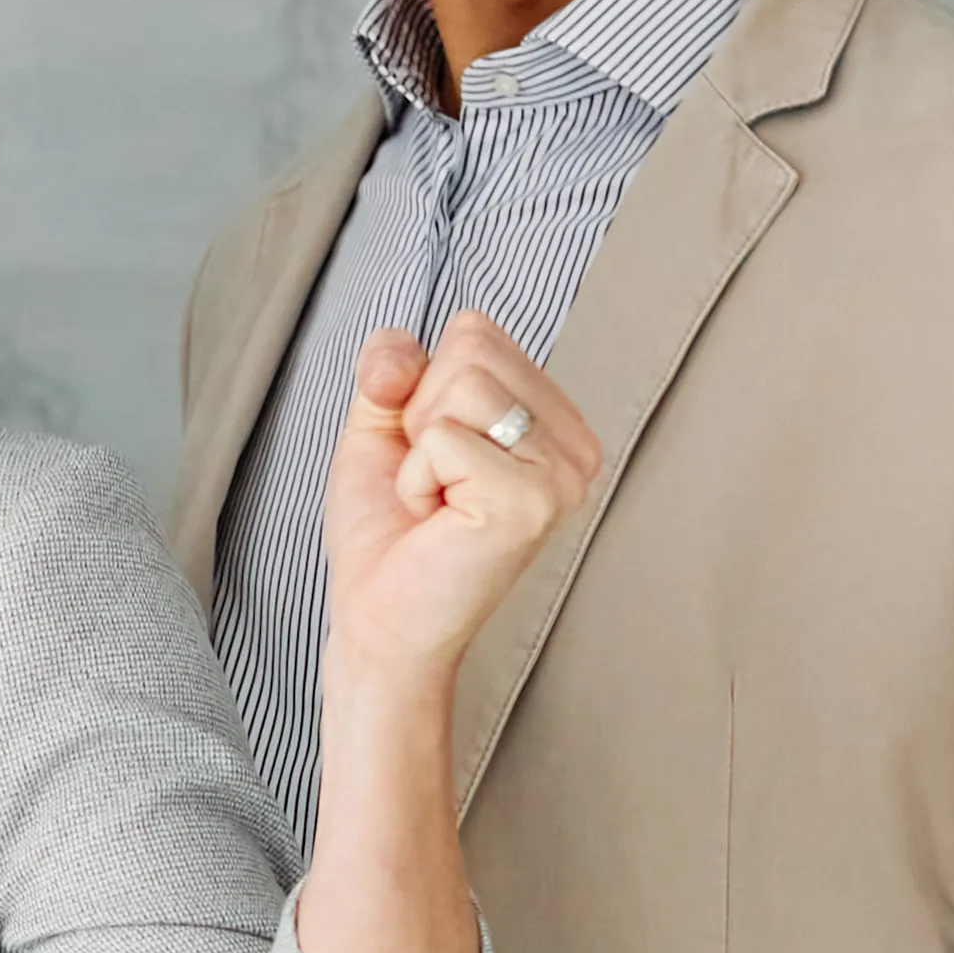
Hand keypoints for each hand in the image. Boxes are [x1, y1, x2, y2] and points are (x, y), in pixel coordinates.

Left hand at [314, 310, 598, 705]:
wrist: (379, 621)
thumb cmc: (388, 532)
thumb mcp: (382, 423)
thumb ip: (393, 364)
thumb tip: (399, 352)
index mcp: (554, 421)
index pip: (477, 331)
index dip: (422, 384)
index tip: (431, 453)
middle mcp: (574, 446)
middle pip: (471, 348)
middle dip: (422, 412)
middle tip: (433, 482)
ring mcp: (561, 474)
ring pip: (461, 384)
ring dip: (420, 449)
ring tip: (437, 502)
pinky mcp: (531, 502)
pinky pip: (443, 438)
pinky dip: (417, 479)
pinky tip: (438, 521)